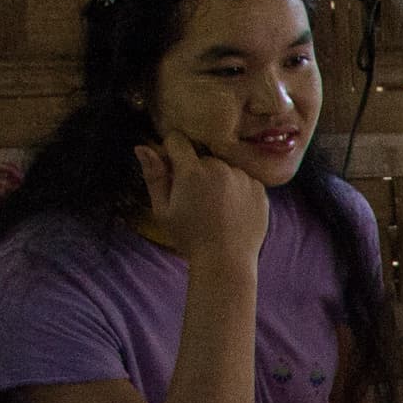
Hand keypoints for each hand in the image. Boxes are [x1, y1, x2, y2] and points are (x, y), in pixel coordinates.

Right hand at [136, 131, 271, 275]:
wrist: (226, 262)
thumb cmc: (189, 238)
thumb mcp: (163, 210)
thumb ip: (154, 176)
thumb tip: (142, 147)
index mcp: (192, 171)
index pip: (177, 140)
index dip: (171, 151)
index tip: (172, 168)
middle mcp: (220, 168)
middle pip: (203, 156)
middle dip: (196, 170)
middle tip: (195, 199)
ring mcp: (243, 177)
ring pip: (225, 168)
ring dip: (219, 179)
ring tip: (216, 208)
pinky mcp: (260, 189)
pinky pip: (244, 180)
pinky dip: (238, 190)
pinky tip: (232, 212)